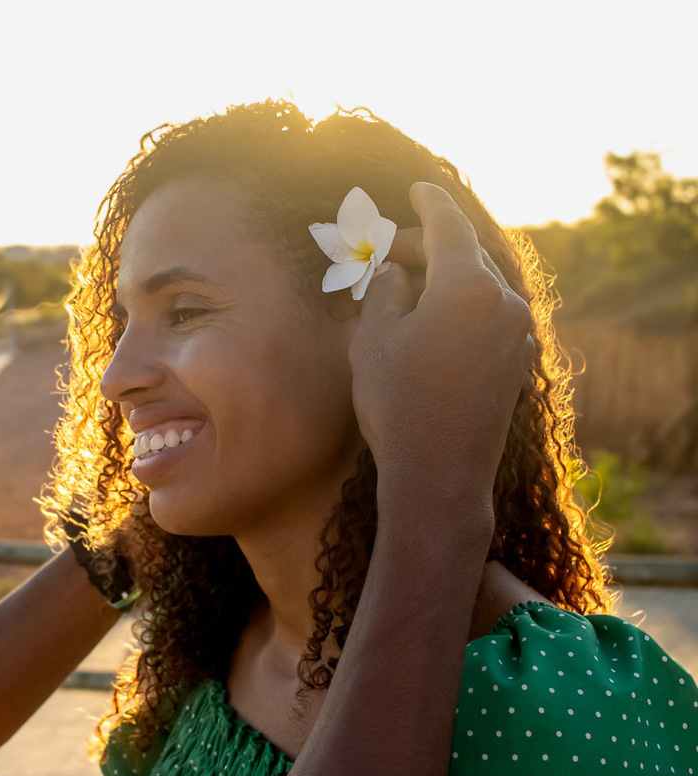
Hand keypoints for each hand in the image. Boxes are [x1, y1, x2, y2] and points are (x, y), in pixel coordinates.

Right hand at [351, 182, 533, 499]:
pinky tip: (427, 324)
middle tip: (384, 255)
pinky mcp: (517, 362)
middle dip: (425, 248)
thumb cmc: (398, 404)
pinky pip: (487, 316)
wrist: (439, 473)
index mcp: (468, 288)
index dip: (430, 203)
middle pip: (464, 256)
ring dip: (441, 280)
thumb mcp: (373, 338)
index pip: (449, 226)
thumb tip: (398, 271)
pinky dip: (458, 307)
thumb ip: (385, 289)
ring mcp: (517, 334)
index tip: (417, 187)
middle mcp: (504, 304)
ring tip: (401, 293)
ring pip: (476, 287)